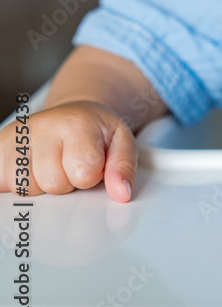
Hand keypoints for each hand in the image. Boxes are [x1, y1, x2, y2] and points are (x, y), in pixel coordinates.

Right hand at [0, 100, 136, 202]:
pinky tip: (33, 171)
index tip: (93, 163)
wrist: (71, 114)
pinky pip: (4, 185)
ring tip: (52, 167)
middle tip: (70, 165)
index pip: (83, 171)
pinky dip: (19, 186)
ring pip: (25, 189)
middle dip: (66, 183)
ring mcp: (16, 136)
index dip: (90, 175)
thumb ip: (124, 166)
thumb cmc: (95, 130)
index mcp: (75, 122)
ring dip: (41, 186)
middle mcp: (42, 126)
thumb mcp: (121, 141)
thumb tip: (121, 193)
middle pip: (53, 184)